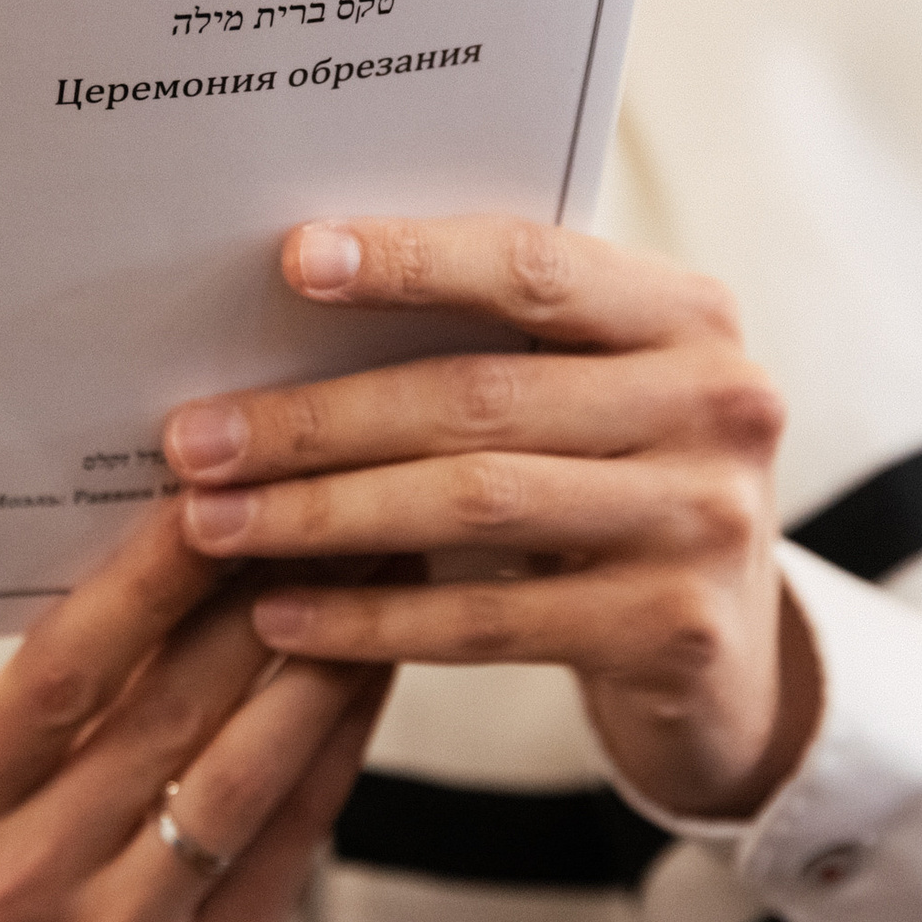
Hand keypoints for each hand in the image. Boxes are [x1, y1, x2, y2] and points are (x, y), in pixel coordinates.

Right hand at [0, 508, 391, 921]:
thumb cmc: (65, 843)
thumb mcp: (28, 760)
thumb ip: (90, 658)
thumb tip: (198, 502)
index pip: (59, 664)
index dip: (148, 576)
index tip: (215, 488)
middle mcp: (17, 875)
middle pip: (161, 707)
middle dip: (255, 593)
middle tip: (324, 505)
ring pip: (241, 767)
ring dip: (318, 654)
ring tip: (372, 565)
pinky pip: (298, 823)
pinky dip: (342, 729)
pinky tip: (378, 658)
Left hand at [163, 216, 820, 820]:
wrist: (726, 661)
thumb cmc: (618, 491)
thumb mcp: (593, 399)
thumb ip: (498, 347)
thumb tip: (292, 297)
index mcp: (688, 314)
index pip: (532, 264)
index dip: (409, 260)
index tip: (289, 261)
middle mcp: (717, 402)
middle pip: (478, 397)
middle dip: (317, 418)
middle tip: (194, 438)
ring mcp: (704, 519)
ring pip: (473, 505)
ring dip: (321, 515)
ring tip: (212, 523)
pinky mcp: (673, 630)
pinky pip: (487, 622)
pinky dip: (371, 616)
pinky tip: (282, 616)